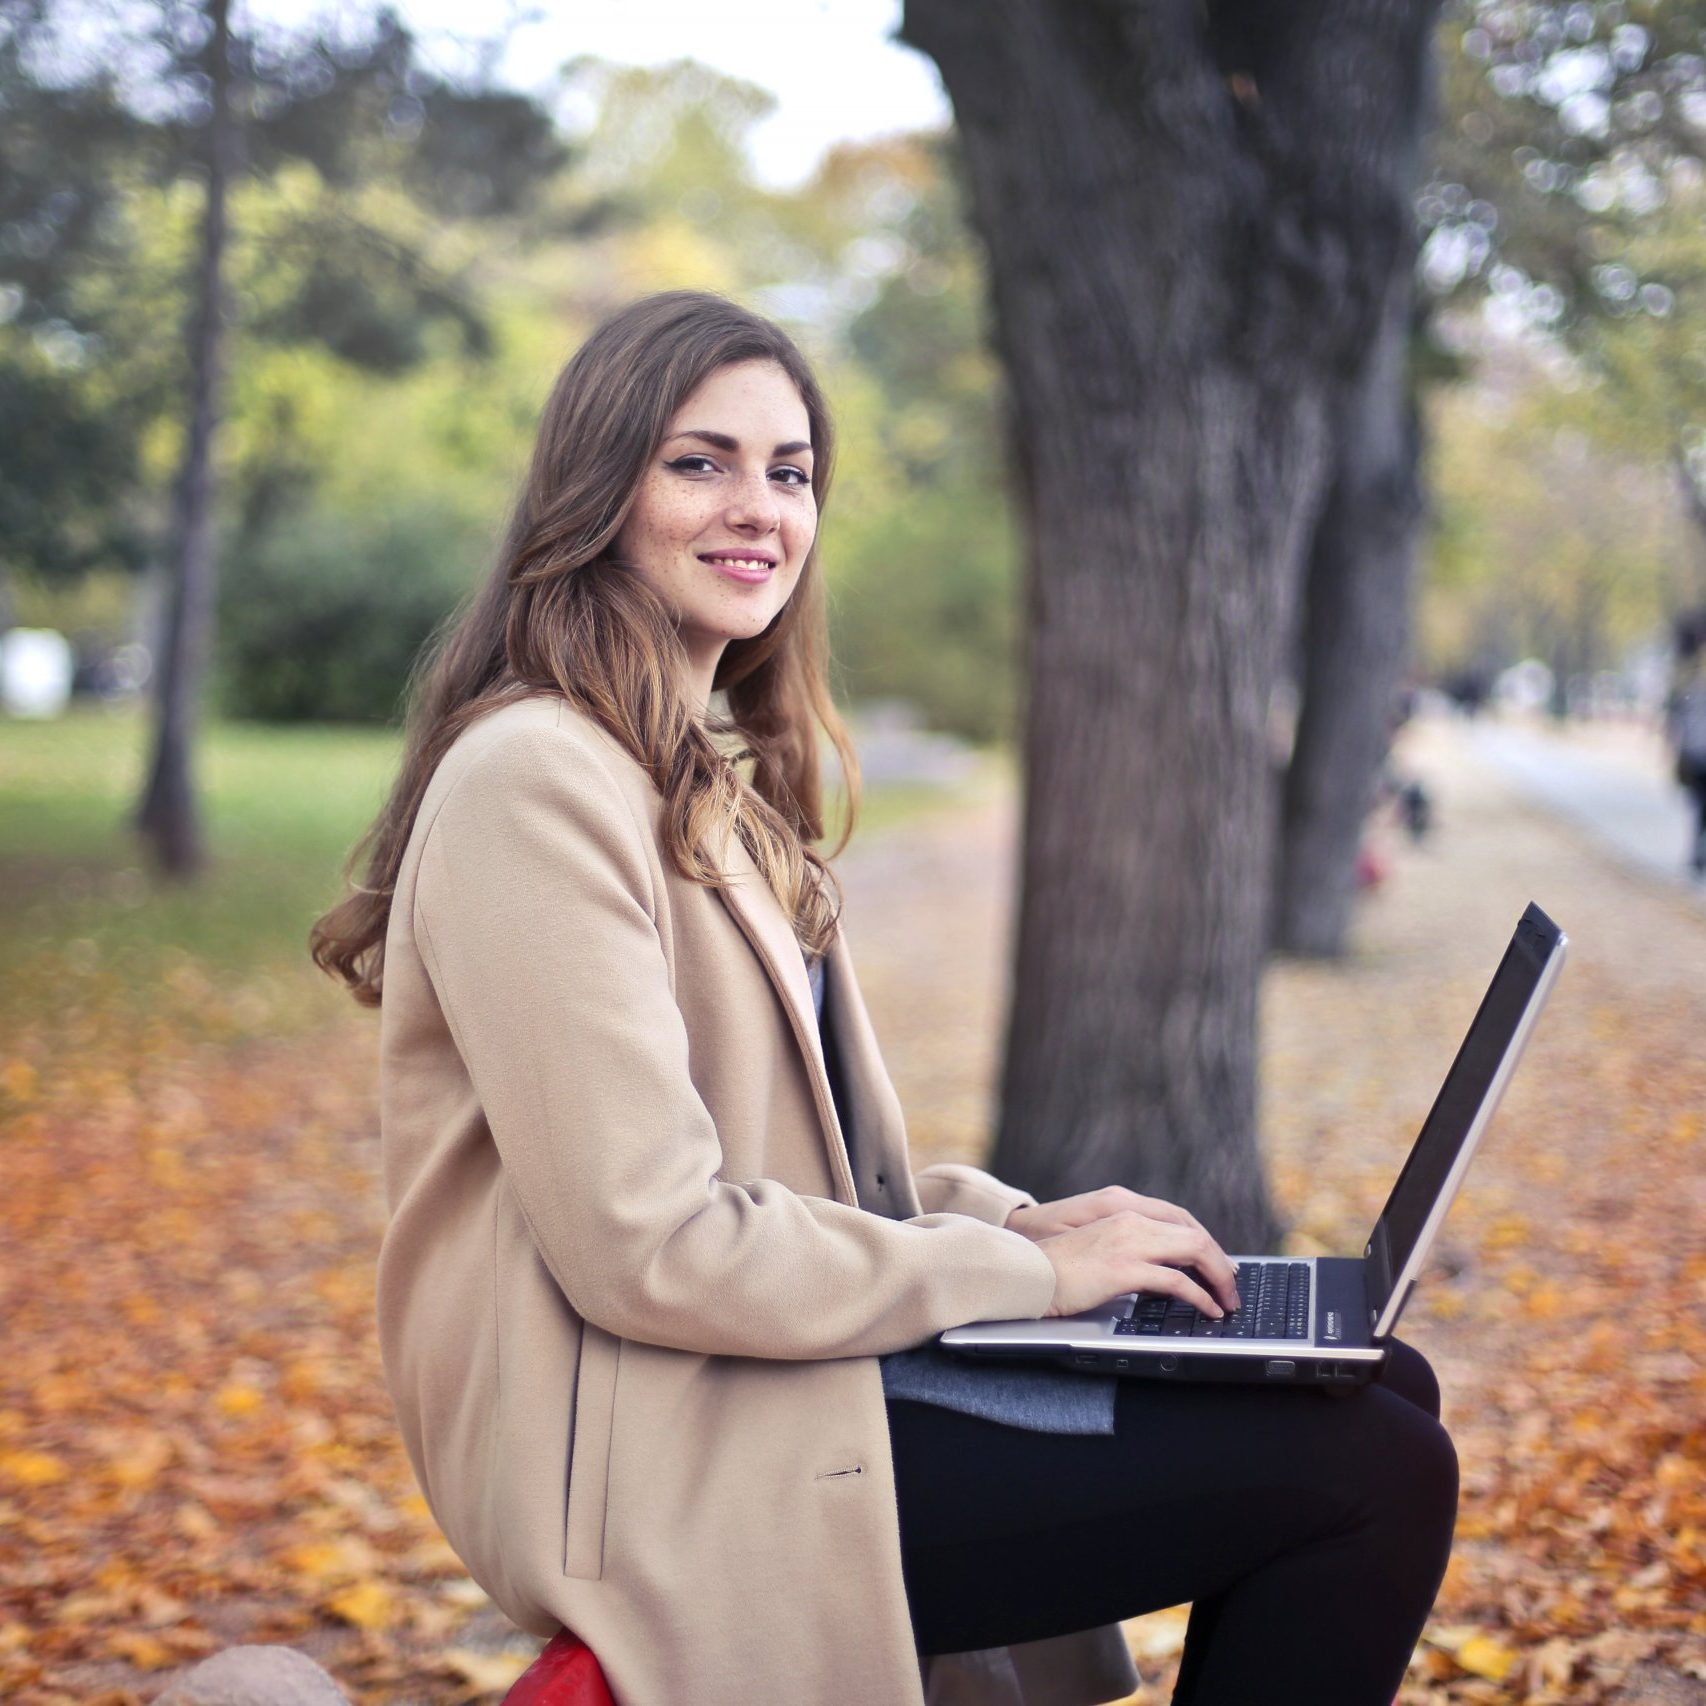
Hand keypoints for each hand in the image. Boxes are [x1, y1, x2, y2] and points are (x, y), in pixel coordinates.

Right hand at [1009, 1192, 1241, 1318]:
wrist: (1024, 1270)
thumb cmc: (1055, 1266)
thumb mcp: (1098, 1250)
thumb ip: (1128, 1252)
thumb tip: (1159, 1277)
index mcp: (1124, 1213)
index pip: (1181, 1221)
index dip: (1207, 1243)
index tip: (1220, 1265)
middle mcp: (1131, 1221)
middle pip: (1195, 1233)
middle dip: (1221, 1261)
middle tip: (1232, 1286)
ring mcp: (1129, 1243)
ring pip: (1194, 1251)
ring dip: (1219, 1278)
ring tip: (1228, 1300)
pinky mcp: (1124, 1269)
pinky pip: (1177, 1282)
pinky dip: (1200, 1297)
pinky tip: (1208, 1310)